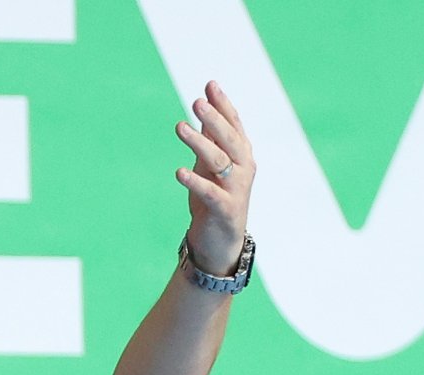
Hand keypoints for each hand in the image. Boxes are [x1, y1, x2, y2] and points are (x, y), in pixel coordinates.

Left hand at [175, 81, 255, 275]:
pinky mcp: (225, 210)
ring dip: (199, 144)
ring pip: (219, 162)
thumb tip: (204, 107)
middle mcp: (244, 169)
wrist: (219, 242)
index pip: (234, 125)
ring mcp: (236, 189)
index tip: (210, 84)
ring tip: (180, 127)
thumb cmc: (214, 199)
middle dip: (214, 120)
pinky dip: (196, 182)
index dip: (223, 105)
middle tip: (196, 102)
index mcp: (241, 155)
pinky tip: (179, 172)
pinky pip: (210, 193)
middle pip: (229, 140)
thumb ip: (210, 138)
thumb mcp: (210, 165)